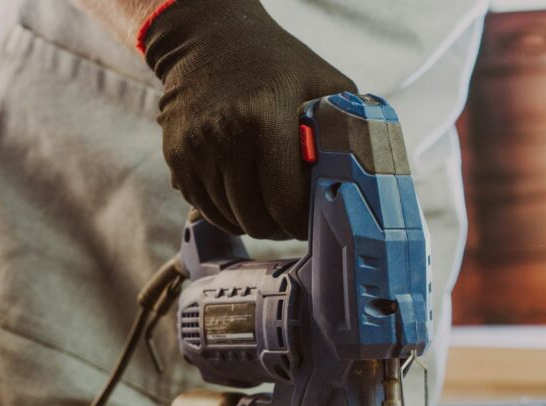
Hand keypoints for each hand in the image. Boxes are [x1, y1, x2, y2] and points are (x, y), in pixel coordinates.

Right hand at [141, 0, 356, 238]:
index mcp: (264, 118)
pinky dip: (229, 213)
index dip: (304, 222)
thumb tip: (369, 173)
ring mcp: (195, 149)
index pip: (285, 203)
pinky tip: (247, 196)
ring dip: (255, 222)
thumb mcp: (324, 84)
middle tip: (296, 219)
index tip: (316, 220)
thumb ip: (347, 128)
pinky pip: (207, 209)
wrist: (209, 38)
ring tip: (273, 207)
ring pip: (231, 219)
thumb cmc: (275, 63)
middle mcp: (223, 136)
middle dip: (282, 228)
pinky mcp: (176, 157)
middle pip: (257, 219)